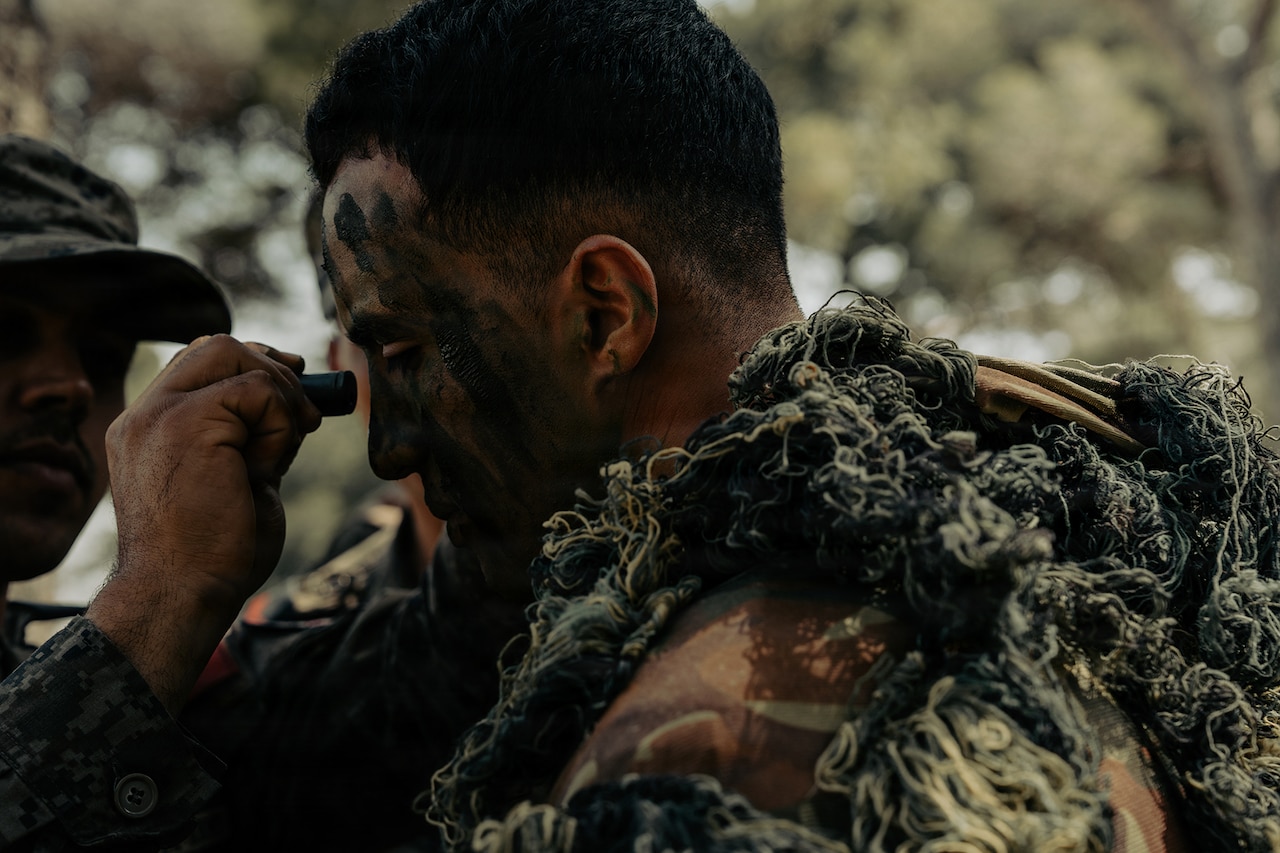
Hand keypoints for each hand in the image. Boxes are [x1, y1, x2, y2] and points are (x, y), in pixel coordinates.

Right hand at [86, 335, 321, 711]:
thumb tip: (295, 404)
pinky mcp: (186, 423)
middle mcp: (145, 414)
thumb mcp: (239, 480)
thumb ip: (253, 438)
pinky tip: (267, 465)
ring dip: (279, 399)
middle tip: (304, 414)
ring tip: (281, 451)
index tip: (293, 386)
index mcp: (150, 428)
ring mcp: (159, 414)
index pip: (199, 363)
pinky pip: (256, 390)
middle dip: (271, 368)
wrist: (181, 594)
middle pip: (215, 345)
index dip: (252, 364)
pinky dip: (280, 422)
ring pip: (235, 355)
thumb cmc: (212, 555)